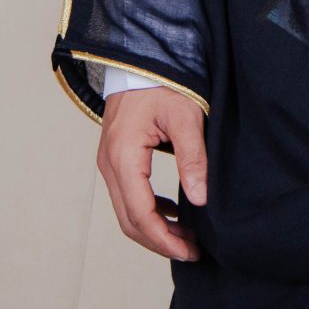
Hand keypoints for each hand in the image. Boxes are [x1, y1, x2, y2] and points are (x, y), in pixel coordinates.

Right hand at [98, 85, 207, 262]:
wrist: (141, 58)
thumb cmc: (164, 82)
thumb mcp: (186, 117)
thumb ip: (193, 158)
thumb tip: (200, 198)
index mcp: (124, 156)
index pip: (140, 214)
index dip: (164, 239)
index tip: (190, 250)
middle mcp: (109, 164)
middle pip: (129, 220)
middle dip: (160, 241)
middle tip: (193, 250)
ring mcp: (109, 162)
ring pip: (126, 211)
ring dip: (154, 228)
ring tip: (187, 235)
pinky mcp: (116, 158)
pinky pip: (128, 195)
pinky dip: (149, 210)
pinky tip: (174, 211)